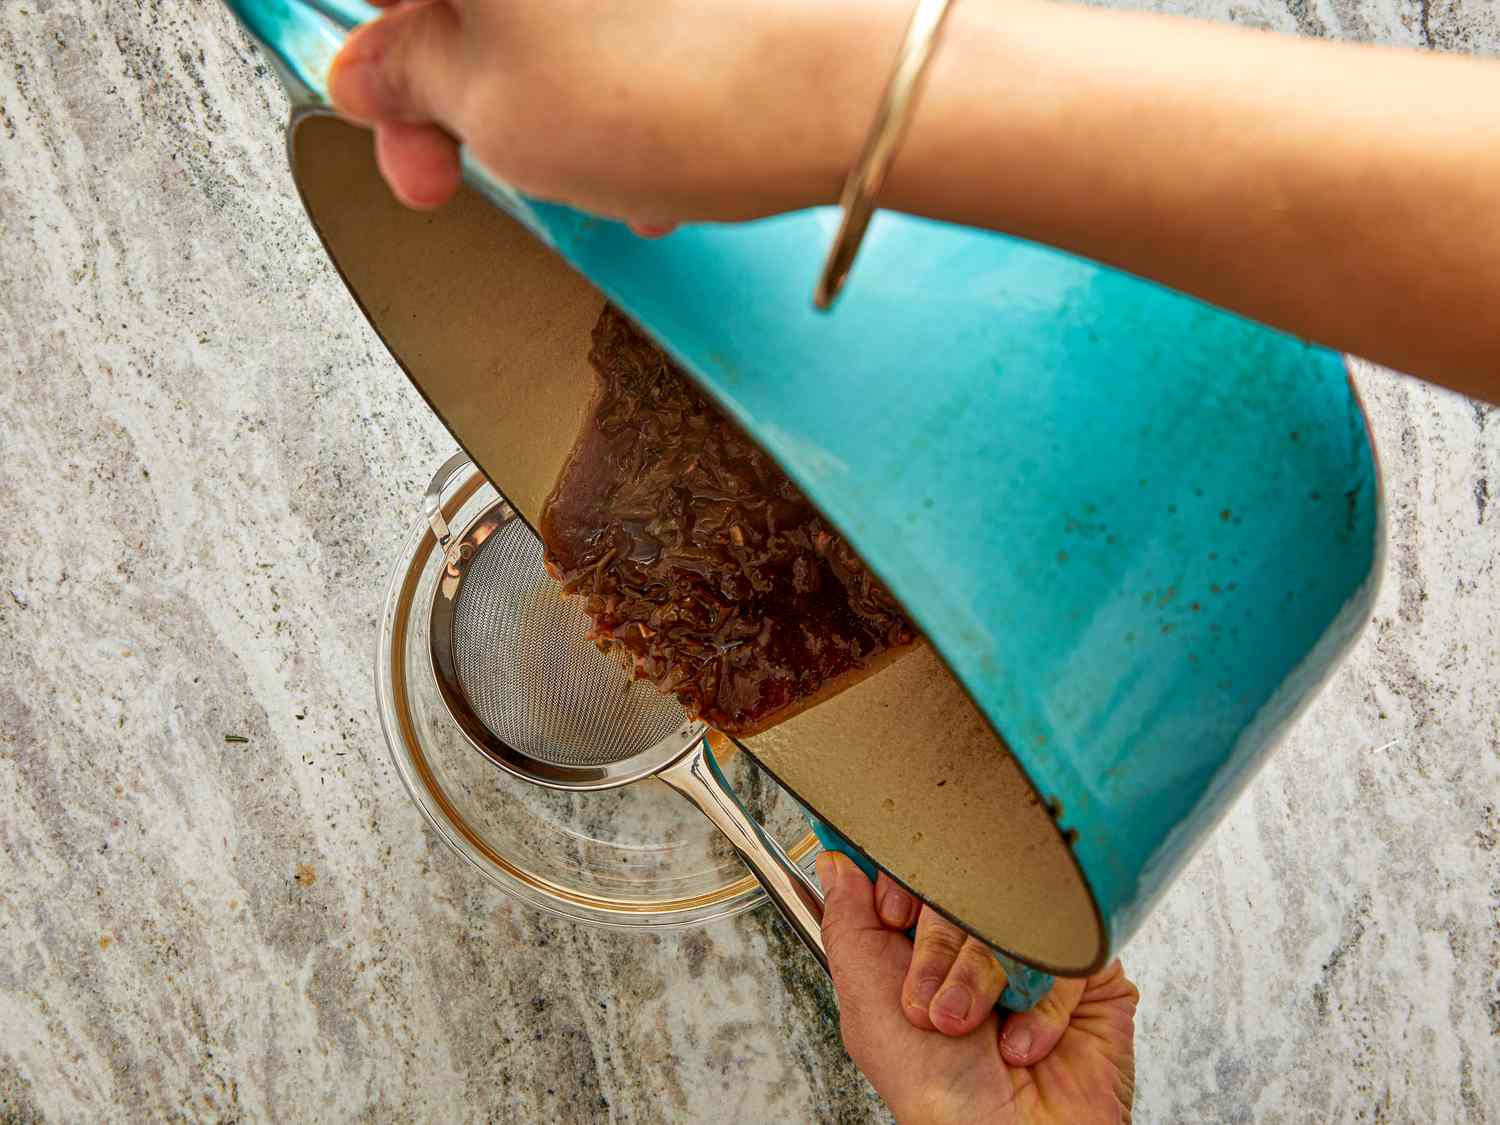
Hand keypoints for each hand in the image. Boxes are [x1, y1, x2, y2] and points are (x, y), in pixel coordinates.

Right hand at [327, 0, 903, 222]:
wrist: (848, 88)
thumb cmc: (670, 82)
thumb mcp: (491, 106)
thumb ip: (412, 79)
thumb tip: (371, 72)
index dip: (377, 50)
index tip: (387, 110)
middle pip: (475, 0)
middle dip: (462, 90)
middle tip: (456, 168)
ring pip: (555, 18)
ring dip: (552, 103)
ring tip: (600, 180)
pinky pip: (629, 23)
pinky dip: (621, 84)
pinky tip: (656, 158)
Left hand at [818, 851, 1137, 1124]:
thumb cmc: (936, 1095)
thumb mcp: (869, 1006)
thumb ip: (849, 924)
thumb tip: (837, 862)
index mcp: (924, 943)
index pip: (918, 869)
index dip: (905, 882)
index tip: (894, 915)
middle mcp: (979, 944)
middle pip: (964, 887)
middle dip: (940, 949)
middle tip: (932, 1002)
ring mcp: (1034, 956)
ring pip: (1014, 914)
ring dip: (984, 980)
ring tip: (973, 1030)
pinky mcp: (1088, 974)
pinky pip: (1064, 950)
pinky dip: (1041, 1005)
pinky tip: (1022, 1042)